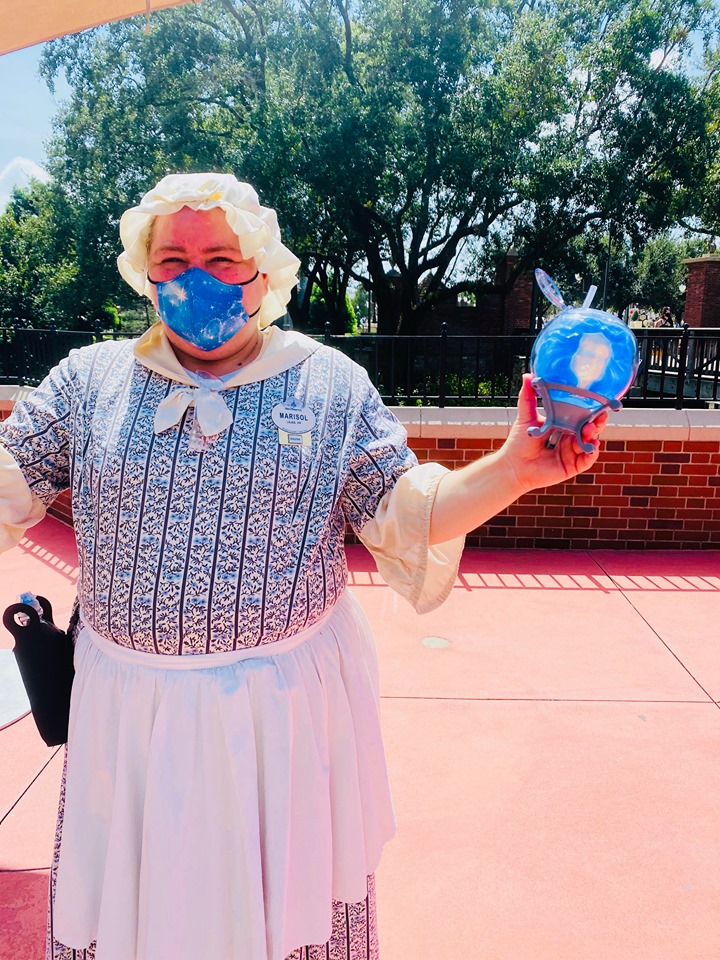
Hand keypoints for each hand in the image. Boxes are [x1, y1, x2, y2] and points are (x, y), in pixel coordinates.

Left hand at [500, 374, 606, 493]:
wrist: (513, 466)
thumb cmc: (519, 442)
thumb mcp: (526, 416)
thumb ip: (529, 397)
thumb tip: (528, 375)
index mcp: (563, 424)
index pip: (580, 415)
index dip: (590, 409)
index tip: (598, 401)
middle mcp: (570, 438)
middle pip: (589, 428)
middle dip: (597, 422)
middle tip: (599, 416)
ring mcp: (572, 452)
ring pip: (589, 442)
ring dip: (593, 436)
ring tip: (589, 430)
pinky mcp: (572, 466)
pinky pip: (587, 460)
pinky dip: (591, 453)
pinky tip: (591, 446)